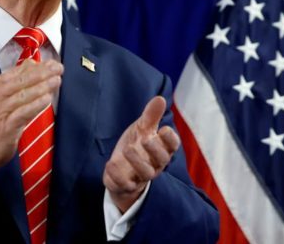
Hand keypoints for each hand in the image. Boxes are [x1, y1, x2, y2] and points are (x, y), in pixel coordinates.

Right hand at [0, 60, 63, 183]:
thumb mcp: (7, 96)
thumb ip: (20, 80)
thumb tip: (35, 63)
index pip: (20, 70)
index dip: (39, 66)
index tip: (54, 63)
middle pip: (22, 80)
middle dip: (43, 73)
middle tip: (59, 69)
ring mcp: (0, 110)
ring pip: (23, 95)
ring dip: (42, 87)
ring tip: (56, 81)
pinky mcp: (6, 126)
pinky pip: (22, 113)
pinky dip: (35, 105)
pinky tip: (47, 99)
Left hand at [103, 96, 180, 211]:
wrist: (120, 170)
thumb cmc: (137, 146)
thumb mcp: (142, 129)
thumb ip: (151, 116)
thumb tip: (160, 98)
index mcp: (162, 149)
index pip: (173, 145)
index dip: (170, 139)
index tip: (163, 129)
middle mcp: (155, 164)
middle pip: (162, 160)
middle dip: (155, 149)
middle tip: (145, 139)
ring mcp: (141, 176)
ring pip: (145, 173)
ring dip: (137, 161)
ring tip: (127, 149)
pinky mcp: (127, 185)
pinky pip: (125, 184)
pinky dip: (117, 175)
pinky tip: (110, 163)